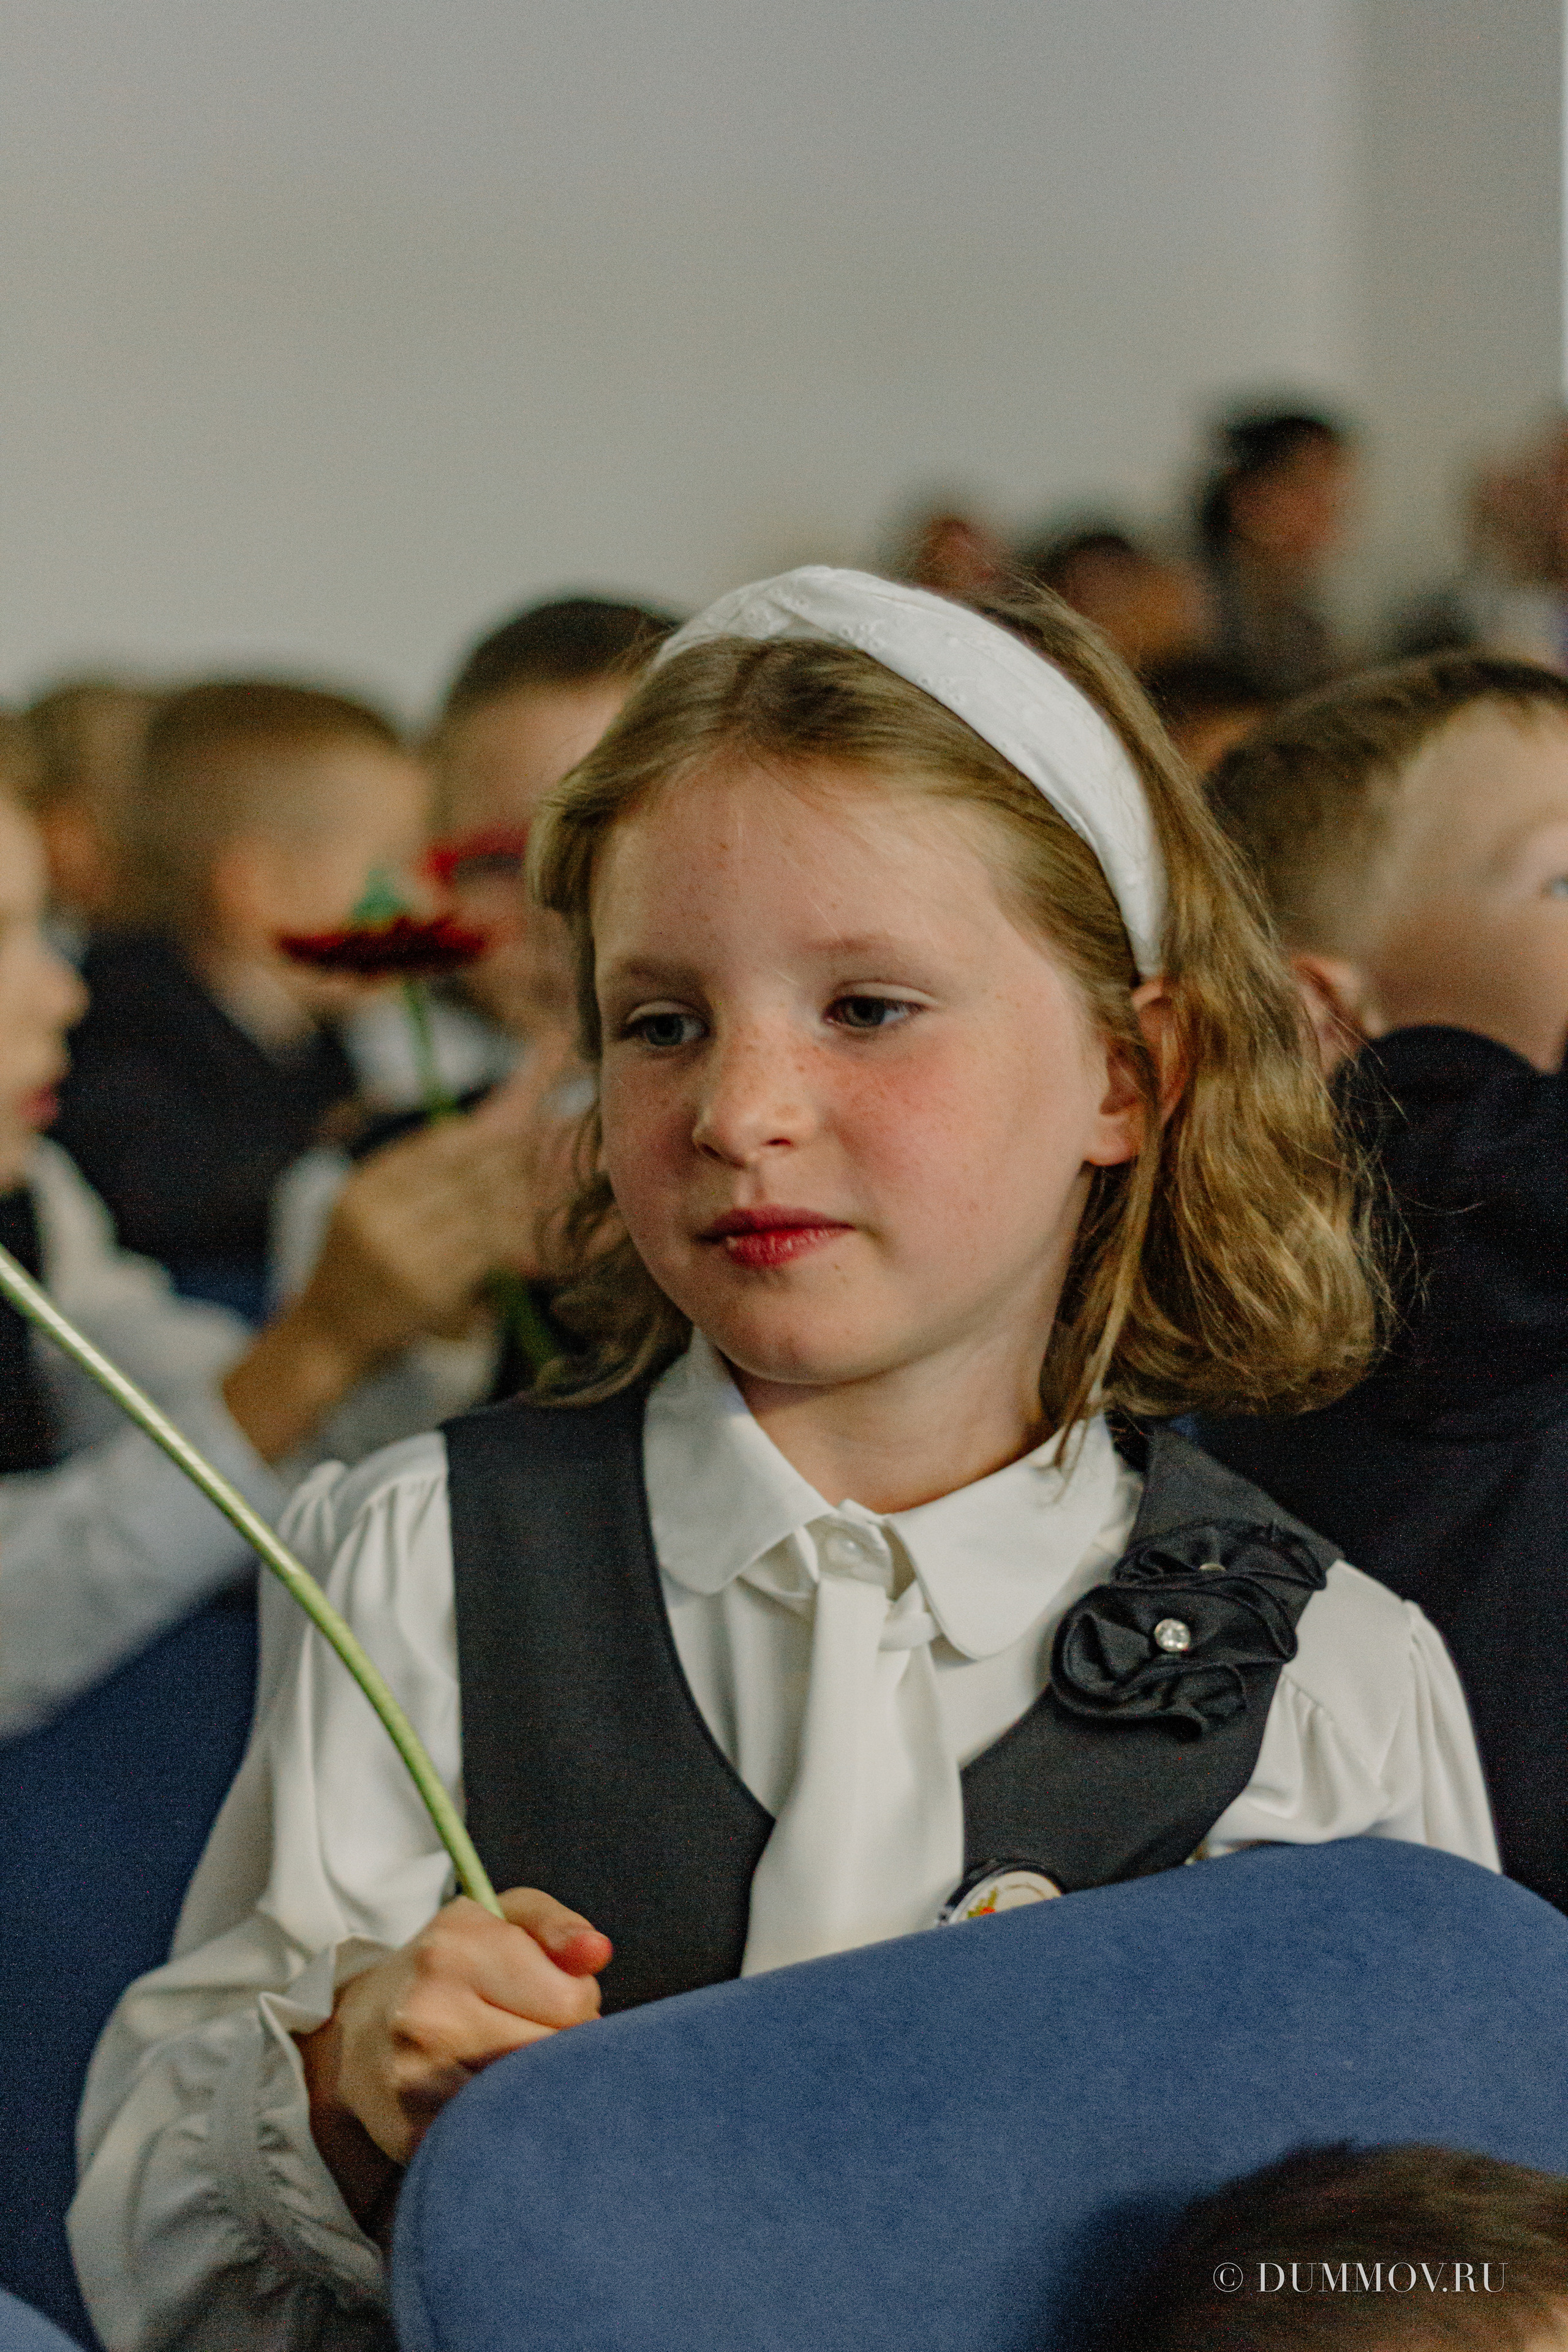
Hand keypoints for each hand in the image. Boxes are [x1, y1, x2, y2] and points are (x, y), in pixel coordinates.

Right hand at [222, 1037, 587, 1459]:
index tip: (538, 1111)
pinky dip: (520, 1243)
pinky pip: (486, 1254)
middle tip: (570, 1135)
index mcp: (368, 1184)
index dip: (494, 1125)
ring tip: (571, 1183)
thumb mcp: (375, 1208)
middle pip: (467, 1172)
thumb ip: (427, 1168)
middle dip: (519, 1156)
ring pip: (483, 1212)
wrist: (324, 1339)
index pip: (440, 1144)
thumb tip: (498, 1117)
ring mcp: (400, 1252)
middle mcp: (379, 1212)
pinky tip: (548, 1237)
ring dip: (528, 1199)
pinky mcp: (424, 1290)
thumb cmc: (361, 1270)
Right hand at [297, 1889, 611, 2206]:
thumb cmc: (455, 1965)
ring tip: (516, 2069)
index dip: (581, 2004)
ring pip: (528, 2102)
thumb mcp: (505, 1918)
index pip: (572, 2000)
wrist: (362, 2029)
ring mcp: (414, 2079)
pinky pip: (495, 2140)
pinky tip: (493, 2104)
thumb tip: (598, 1953)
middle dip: (562, 2051)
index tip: (556, 2001)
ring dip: (538, 2092)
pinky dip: (508, 2127)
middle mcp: (428, 2010)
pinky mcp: (411, 2136)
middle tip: (536, 2037)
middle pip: (551, 2055)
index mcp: (457, 1946)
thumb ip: (559, 1926)